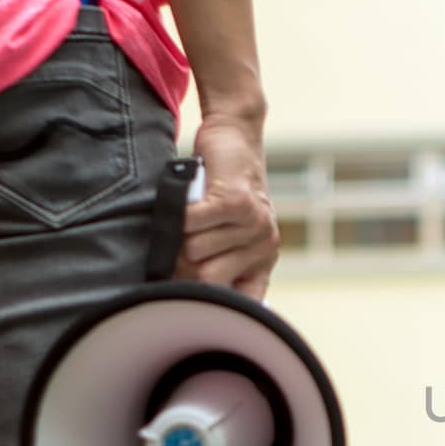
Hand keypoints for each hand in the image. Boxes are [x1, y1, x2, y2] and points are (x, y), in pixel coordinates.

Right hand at [177, 112, 278, 299]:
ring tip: (193, 214)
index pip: (244, 304)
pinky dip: (179, 212)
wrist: (236, 139)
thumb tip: (187, 296)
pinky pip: (189, 223)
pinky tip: (190, 200)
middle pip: (206, 280)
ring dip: (181, 232)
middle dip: (183, 264)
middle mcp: (265, 246)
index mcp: (263, 261)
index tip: (193, 306)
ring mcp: (254, 224)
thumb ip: (219, 262)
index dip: (214, 306)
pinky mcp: (236, 202)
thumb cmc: (224, 190)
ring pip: (193, 251)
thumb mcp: (230, 232)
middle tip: (182, 241)